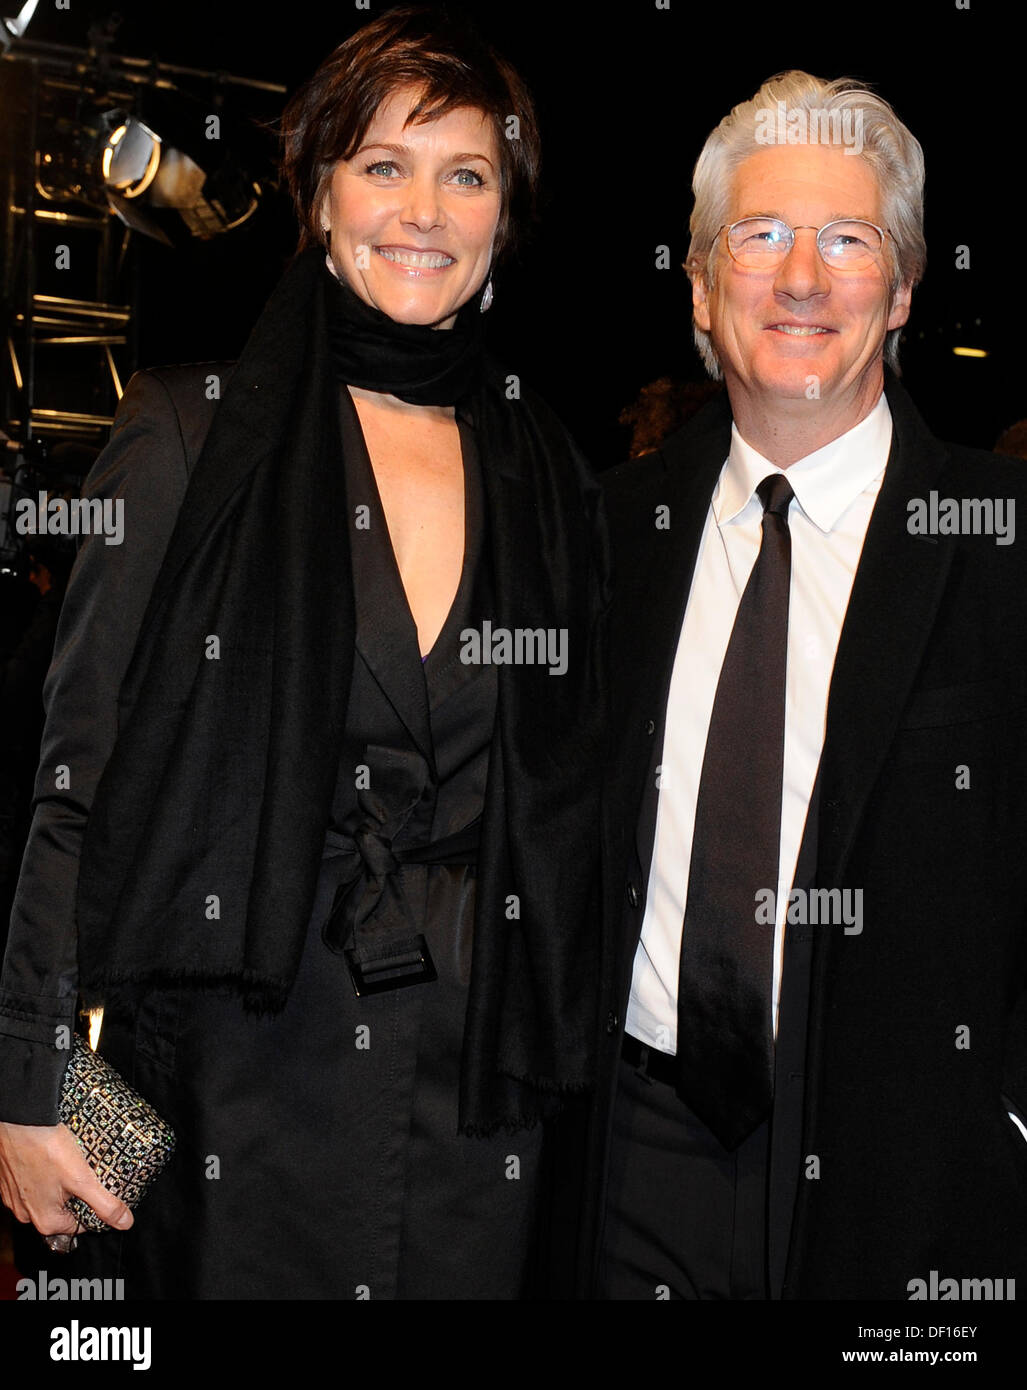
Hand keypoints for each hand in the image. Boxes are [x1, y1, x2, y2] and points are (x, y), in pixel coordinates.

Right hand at [0, 1120, 133, 1238]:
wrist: (19, 1119)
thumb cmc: (45, 1147)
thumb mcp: (82, 1179)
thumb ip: (105, 1204)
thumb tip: (124, 1222)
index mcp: (45, 1221)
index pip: (81, 1225)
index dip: (96, 1206)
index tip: (101, 1187)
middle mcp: (26, 1214)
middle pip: (64, 1209)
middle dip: (79, 1191)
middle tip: (86, 1170)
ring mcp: (15, 1196)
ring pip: (49, 1194)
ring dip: (62, 1180)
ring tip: (71, 1160)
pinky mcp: (10, 1179)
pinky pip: (35, 1181)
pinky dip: (46, 1171)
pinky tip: (54, 1155)